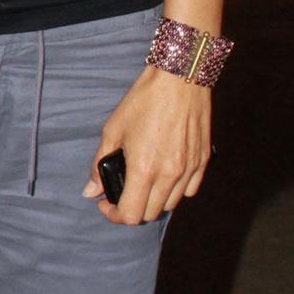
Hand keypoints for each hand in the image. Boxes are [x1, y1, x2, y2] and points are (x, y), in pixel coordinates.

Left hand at [83, 64, 211, 225]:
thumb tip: (90, 191)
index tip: (105, 203)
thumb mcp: (113, 129)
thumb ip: (99, 164)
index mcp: (144, 169)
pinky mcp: (203, 161)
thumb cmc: (144, 100)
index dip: (113, 215)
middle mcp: (169, 174)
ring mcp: (189, 169)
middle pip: (150, 213)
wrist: (180, 79)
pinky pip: (190, 190)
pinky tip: (165, 175)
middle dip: (131, 208)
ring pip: (170, 204)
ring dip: (153, 200)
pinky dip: (175, 190)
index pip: (130, 215)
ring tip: (142, 182)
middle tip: (121, 192)